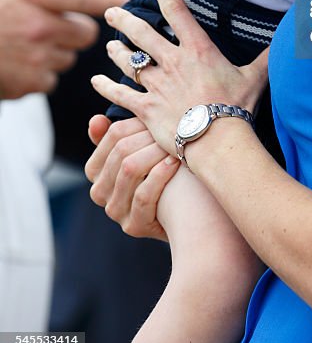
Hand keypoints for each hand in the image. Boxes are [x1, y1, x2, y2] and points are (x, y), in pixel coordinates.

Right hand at [0, 0, 128, 98]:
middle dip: (72, 33)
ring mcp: (37, 56)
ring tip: (21, 49)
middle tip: (45, 30)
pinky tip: (13, 68)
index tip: (130, 0)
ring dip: (53, 56)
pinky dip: (36, 79)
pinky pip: (49, 81)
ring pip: (67, 58)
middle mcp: (40, 25)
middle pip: (85, 34)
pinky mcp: (30, 83)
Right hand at [85, 115, 177, 239]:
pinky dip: (160, 175)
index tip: (159, 117)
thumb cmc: (160, 168)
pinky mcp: (133, 226)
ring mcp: (115, 211)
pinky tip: (175, 163)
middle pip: (121, 153)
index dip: (138, 124)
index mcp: (96, 169)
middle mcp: (99, 192)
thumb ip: (115, 134)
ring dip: (156, 154)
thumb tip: (95, 120)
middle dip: (148, 138)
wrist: (185, 206)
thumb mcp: (139, 148)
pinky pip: (143, 196)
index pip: (112, 136)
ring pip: (130, 171)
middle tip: (172, 129)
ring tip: (176, 145)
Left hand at [91, 0, 269, 154]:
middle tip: (112, 11)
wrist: (216, 140)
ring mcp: (156, 85)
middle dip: (125, 20)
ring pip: (129, 62)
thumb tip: (288, 37)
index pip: (176, 11)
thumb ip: (267, 56)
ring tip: (109, 45)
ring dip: (117, 52)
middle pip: (142, 34)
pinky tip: (95, 81)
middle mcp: (172, 62)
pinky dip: (106, 87)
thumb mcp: (255, 77)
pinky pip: (120, 95)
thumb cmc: (236, 108)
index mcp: (196, 50)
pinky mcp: (146, 108)